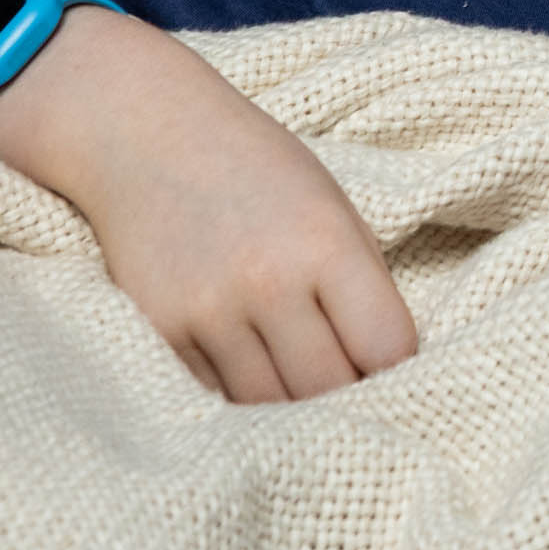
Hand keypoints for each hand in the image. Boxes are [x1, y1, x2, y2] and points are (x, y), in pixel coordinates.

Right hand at [0, 8, 414, 402]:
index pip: (386, 348)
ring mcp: (208, 313)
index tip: (401, 380)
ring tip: (302, 393)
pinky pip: (213, 397)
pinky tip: (250, 378)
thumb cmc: (257, 170)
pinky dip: (237, 400)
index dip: (400, 374)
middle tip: (354, 403)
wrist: (147, 136)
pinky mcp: (159, 334)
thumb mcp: (332, 206)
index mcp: (327, 243)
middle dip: (347, 403)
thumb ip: (360, 285)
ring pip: (268, 407)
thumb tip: (384, 368)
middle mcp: (268, 282)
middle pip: (326, 391)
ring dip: (291, 413)